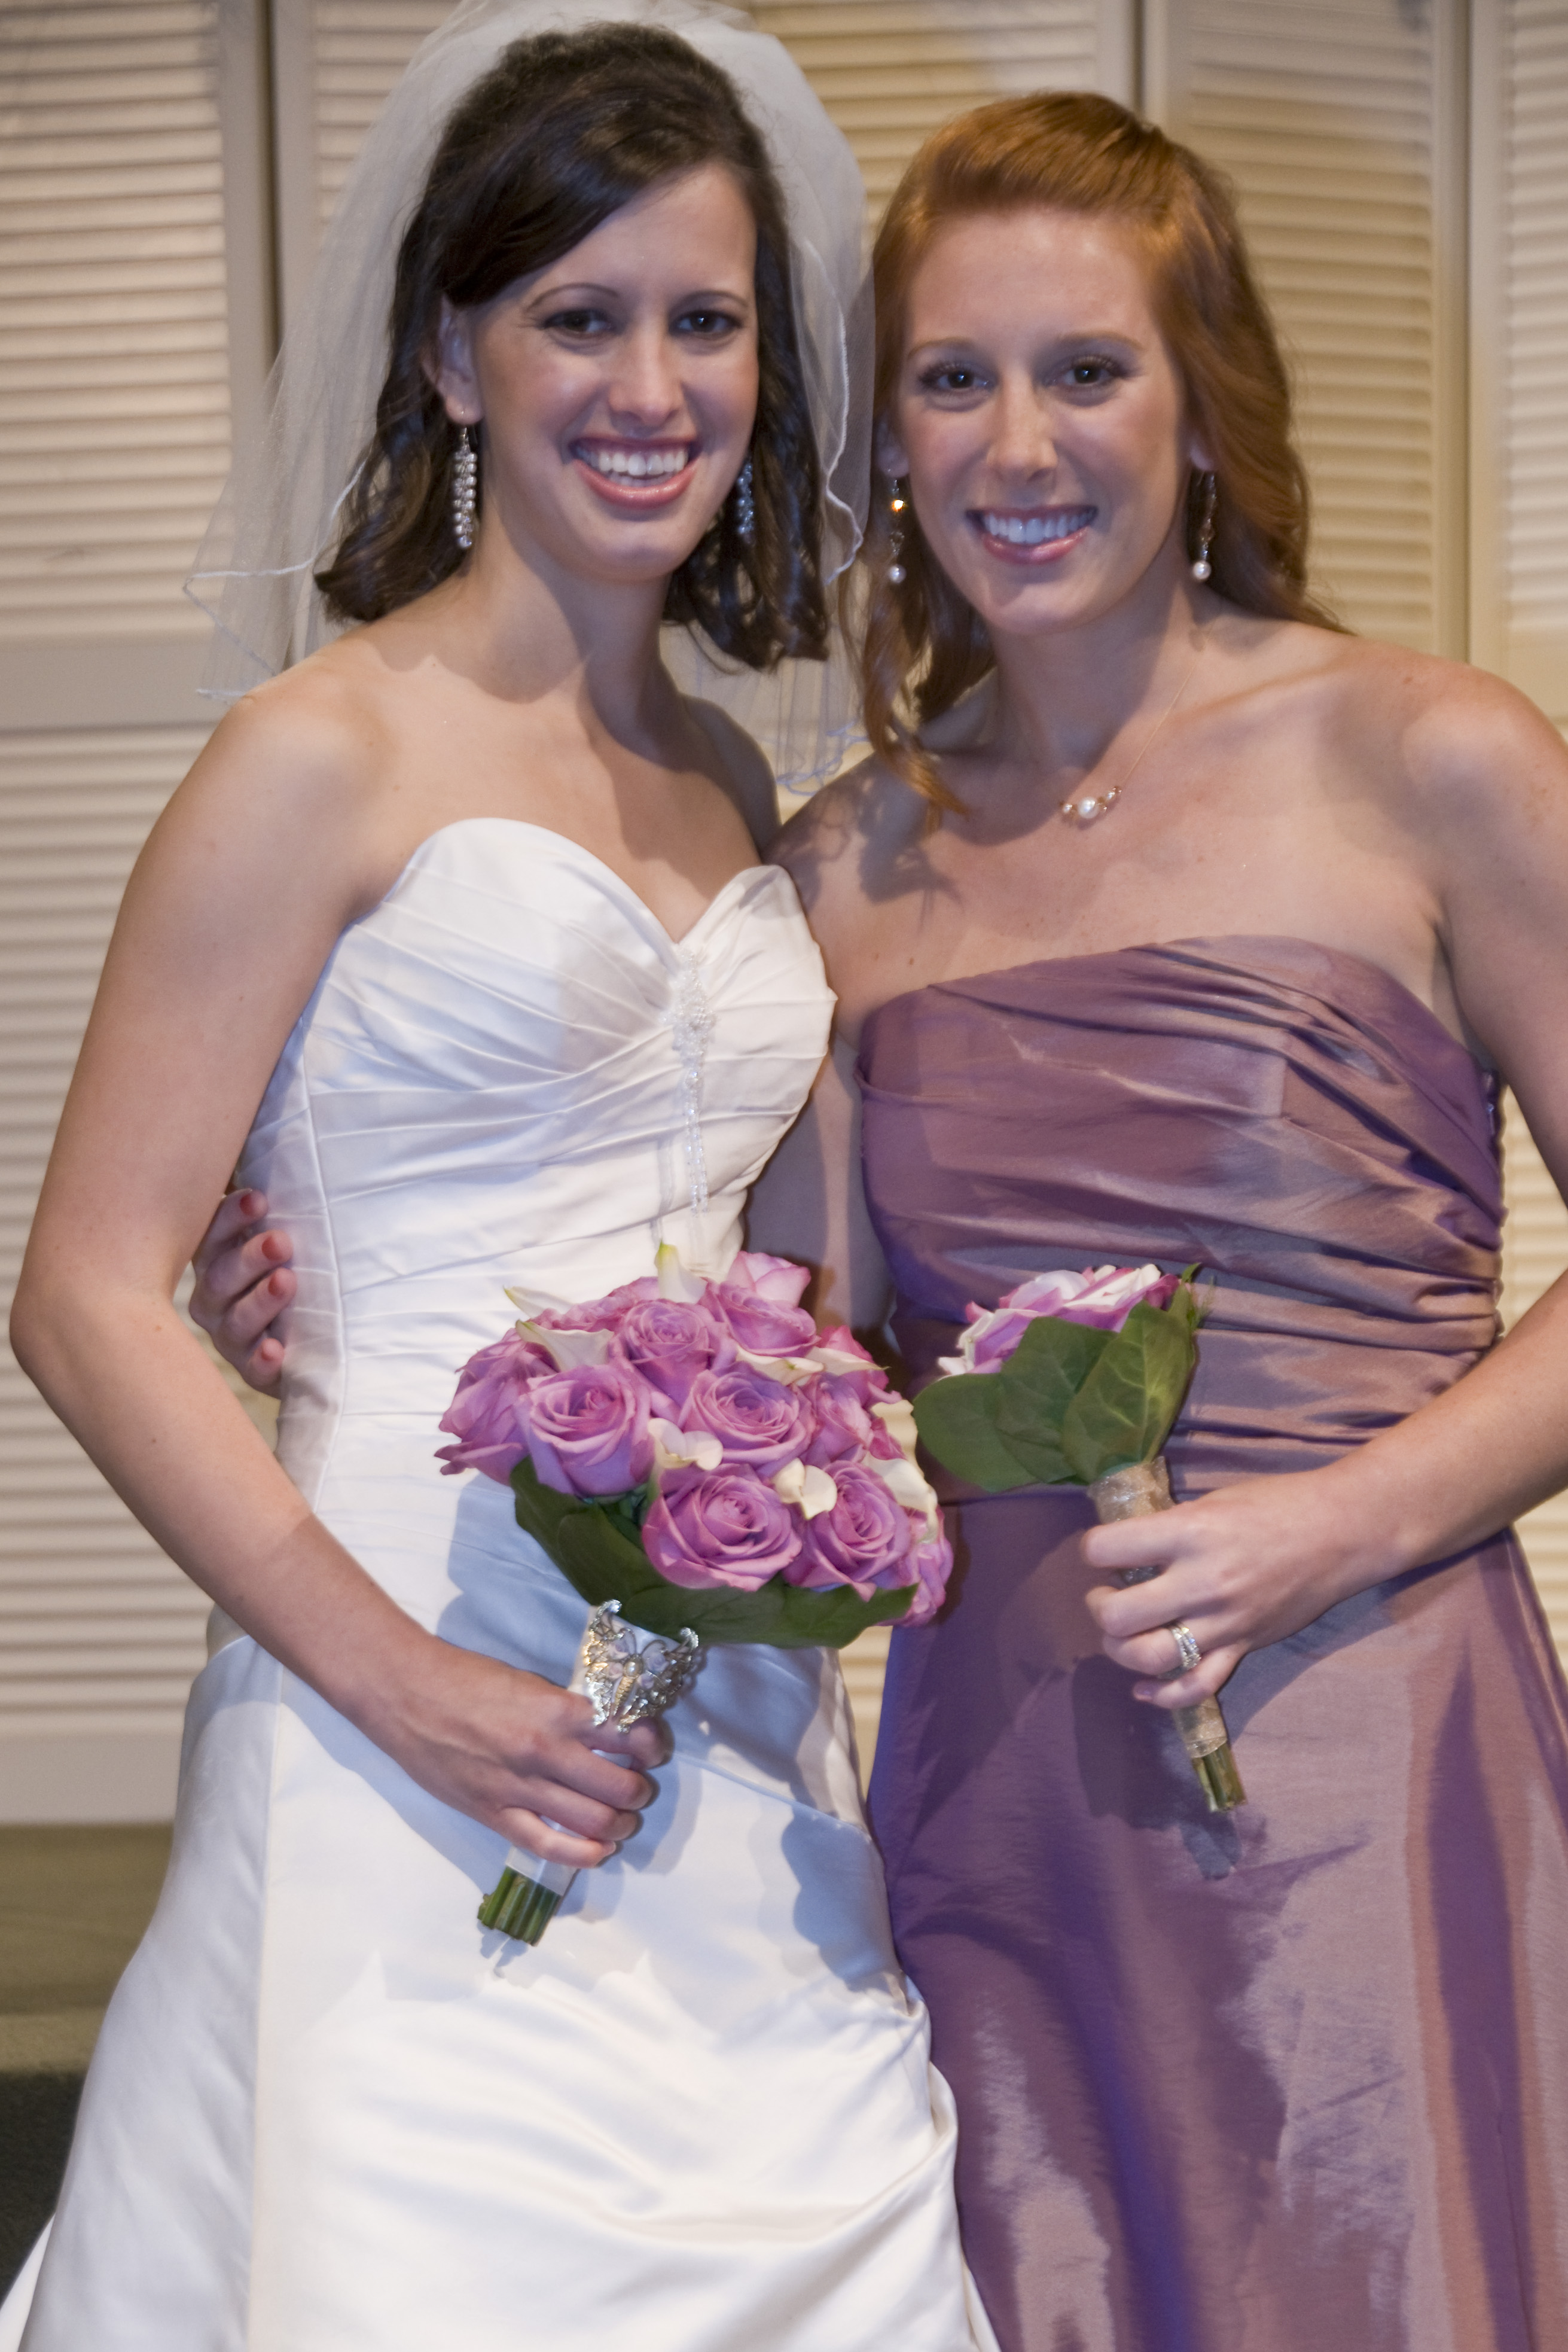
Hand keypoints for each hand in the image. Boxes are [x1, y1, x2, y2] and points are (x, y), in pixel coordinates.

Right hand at [190, 1188, 294, 1395]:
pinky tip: (275, 1349)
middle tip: (281, 1242)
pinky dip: (262, 1359)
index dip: (230, 1217)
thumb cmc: (286, 1273)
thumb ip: (269, 1208)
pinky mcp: (254, 1371)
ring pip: (234, 1320)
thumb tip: (283, 1149)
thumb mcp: (278, 1240)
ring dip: (259, 1301)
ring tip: (287, 1281)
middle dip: (249, 1257)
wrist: (306, 1342)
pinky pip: (253, 1368)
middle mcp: (214, 1299)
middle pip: (220, 1277)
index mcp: (216, 1260)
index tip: (259, 1197)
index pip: (212, 1235)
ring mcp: (230, 1338)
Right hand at [361, 1632, 673, 1870]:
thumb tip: (607, 1729)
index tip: (652, 1748)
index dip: (651, 1744)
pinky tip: (599, 1850)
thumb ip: (568, 1709)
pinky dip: (583, 1854)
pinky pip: (549, 1846)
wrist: (406, 1694)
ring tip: (623, 1818)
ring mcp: (519, 1788)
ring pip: (592, 1821)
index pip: (628, 1735)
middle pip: (618, 1785)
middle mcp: (546, 1752)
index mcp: (559, 1710)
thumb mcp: (530, 1683)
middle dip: (639, 1790)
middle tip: (639, 1786)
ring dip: (620, 1823)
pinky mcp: (494, 1814)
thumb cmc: (466, 1679)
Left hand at [1081, 1461, 1392, 1708]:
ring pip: (1149, 1658)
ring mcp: (1225, 1622)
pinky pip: (1196, 1686)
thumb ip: (1171, 1528)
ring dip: (1120, 1650)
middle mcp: (1203, 1582)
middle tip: (1107, 1594)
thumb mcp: (1214, 1501)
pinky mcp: (1245, 1647)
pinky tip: (1144, 1687)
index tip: (1101, 1551)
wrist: (1344, 1532)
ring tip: (1122, 1632)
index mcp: (1191, 1533)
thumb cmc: (1278, 1504)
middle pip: (1119, 1616)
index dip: (1093, 1550)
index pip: (1108, 1549)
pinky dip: (1162, 1695)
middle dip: (1099, 1607)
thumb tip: (1128, 1548)